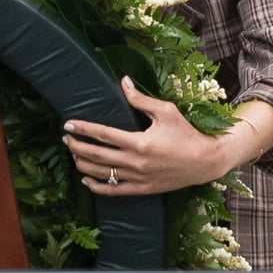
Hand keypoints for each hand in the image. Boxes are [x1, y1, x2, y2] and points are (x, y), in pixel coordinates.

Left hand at [61, 76, 228, 195]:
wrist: (206, 161)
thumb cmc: (187, 133)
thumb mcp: (166, 111)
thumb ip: (140, 99)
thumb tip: (123, 81)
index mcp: (140, 142)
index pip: (103, 134)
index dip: (83, 129)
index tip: (68, 123)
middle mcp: (136, 162)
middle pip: (97, 155)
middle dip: (77, 146)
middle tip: (65, 138)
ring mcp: (139, 178)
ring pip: (103, 174)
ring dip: (83, 165)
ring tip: (72, 155)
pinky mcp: (144, 189)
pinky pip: (115, 191)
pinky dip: (98, 187)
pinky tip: (86, 181)